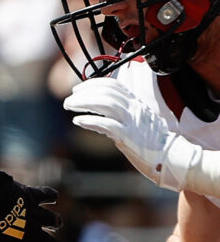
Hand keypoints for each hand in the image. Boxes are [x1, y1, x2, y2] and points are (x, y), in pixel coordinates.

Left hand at [64, 78, 201, 191]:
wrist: (172, 157)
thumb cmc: (152, 142)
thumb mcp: (137, 121)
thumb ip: (120, 115)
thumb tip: (96, 114)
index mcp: (136, 103)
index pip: (112, 85)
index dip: (92, 85)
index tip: (78, 90)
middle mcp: (135, 108)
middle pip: (105, 92)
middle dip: (83, 94)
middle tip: (68, 100)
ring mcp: (132, 121)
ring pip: (104, 103)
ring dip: (83, 103)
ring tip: (69, 107)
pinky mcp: (129, 136)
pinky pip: (106, 124)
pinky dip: (90, 120)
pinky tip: (78, 121)